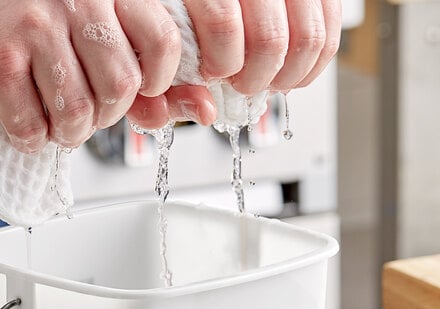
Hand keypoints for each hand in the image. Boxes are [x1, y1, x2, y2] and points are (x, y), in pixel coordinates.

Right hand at [0, 0, 181, 151]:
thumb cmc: (26, 23)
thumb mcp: (94, 31)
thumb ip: (146, 67)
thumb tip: (203, 109)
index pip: (163, 43)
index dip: (157, 82)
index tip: (139, 89)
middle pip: (121, 88)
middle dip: (107, 113)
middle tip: (86, 107)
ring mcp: (34, 26)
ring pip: (79, 113)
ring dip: (68, 130)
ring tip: (53, 116)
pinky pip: (33, 127)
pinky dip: (31, 137)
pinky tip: (23, 118)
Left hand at [128, 0, 341, 128]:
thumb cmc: (175, 13)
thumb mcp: (161, 40)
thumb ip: (171, 80)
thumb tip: (205, 111)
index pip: (221, 19)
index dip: (221, 61)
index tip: (213, 74)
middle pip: (269, 37)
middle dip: (255, 77)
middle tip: (241, 84)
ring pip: (307, 35)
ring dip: (286, 74)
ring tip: (265, 81)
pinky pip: (330, 25)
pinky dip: (314, 60)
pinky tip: (290, 72)